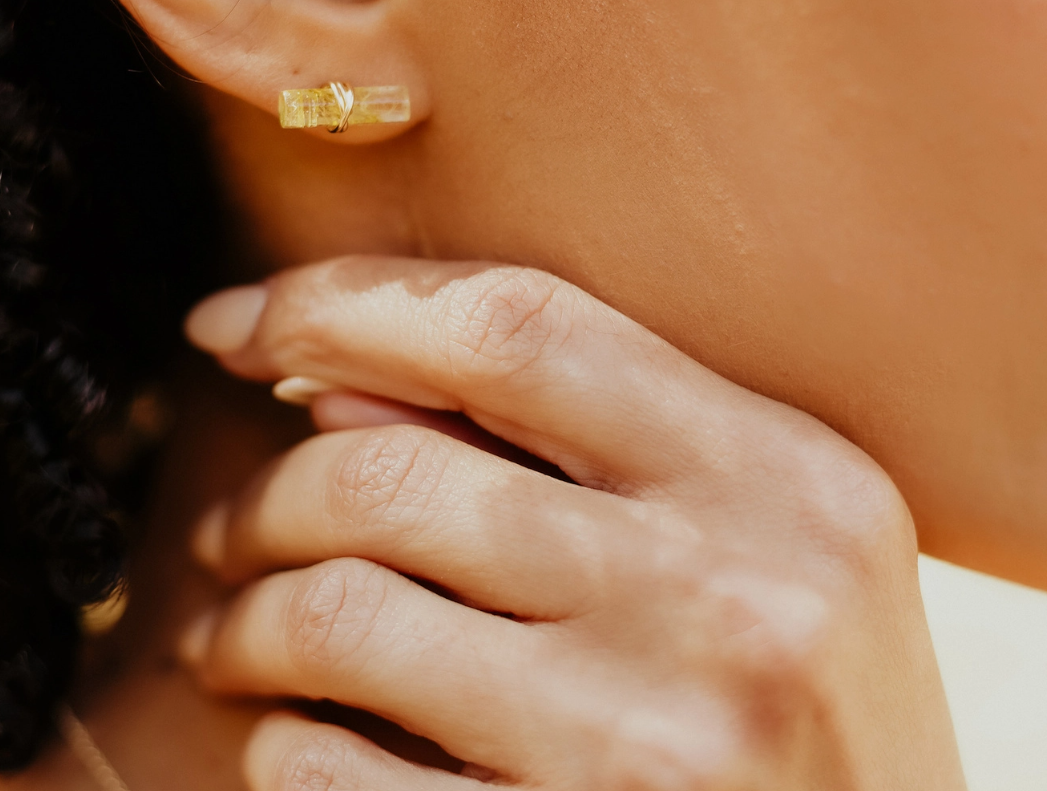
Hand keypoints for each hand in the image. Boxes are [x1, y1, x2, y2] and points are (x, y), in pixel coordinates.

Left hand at [182, 258, 965, 789]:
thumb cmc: (816, 724)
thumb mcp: (763, 551)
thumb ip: (574, 445)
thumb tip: (333, 378)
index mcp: (790, 478)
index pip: (517, 326)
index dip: (342, 303)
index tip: (232, 325)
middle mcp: (736, 597)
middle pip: (395, 475)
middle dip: (263, 497)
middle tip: (230, 533)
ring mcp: (652, 743)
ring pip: (340, 615)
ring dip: (244, 620)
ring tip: (238, 636)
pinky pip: (333, 771)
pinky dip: (284, 740)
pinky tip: (305, 734)